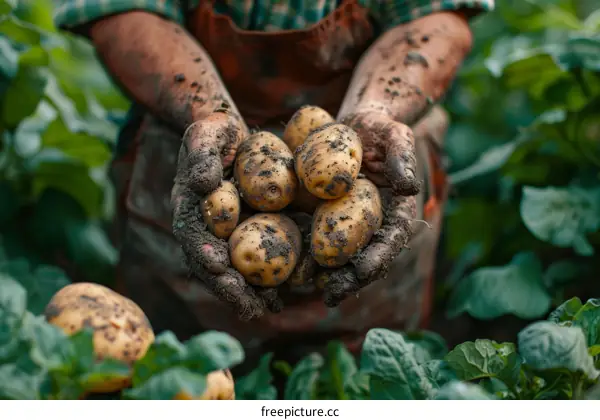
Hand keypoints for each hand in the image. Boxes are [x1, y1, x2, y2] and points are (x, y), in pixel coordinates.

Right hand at [171, 109, 281, 320]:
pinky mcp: (250, 234)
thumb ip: (201, 154)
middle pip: (214, 265)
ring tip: (270, 307)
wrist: (232, 136)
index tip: (220, 268)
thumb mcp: (206, 132)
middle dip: (230, 287)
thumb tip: (203, 183)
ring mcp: (228, 236)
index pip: (193, 237)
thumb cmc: (216, 131)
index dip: (204, 255)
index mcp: (190, 209)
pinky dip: (269, 278)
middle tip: (249, 305)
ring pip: (236, 269)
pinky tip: (286, 293)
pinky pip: (258, 259)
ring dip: (251, 291)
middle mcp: (207, 229)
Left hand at [320, 107, 447, 306]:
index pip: (391, 240)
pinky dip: (302, 254)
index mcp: (395, 212)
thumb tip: (410, 188)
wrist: (354, 128)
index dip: (379, 257)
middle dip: (348, 278)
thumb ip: (403, 158)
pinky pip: (313, 238)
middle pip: (363, 256)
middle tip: (333, 293)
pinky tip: (287, 268)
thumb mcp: (395, 136)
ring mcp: (346, 225)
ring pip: (337, 255)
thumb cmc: (380, 130)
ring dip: (324, 275)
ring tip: (306, 290)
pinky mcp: (322, 219)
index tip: (364, 270)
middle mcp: (371, 225)